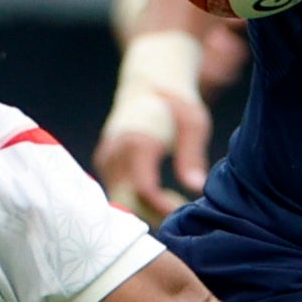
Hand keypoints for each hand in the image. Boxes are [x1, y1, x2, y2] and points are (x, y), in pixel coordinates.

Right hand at [93, 92, 205, 218]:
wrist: (148, 85)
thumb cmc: (176, 104)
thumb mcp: (194, 124)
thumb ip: (192, 156)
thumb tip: (196, 187)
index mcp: (137, 142)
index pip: (144, 190)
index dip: (164, 207)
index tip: (184, 210)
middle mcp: (115, 153)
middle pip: (127, 202)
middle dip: (152, 215)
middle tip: (180, 213)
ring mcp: (106, 160)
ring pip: (119, 201)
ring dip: (145, 210)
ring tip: (174, 202)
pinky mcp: (104, 165)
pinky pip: (116, 193)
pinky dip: (136, 202)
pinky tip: (160, 196)